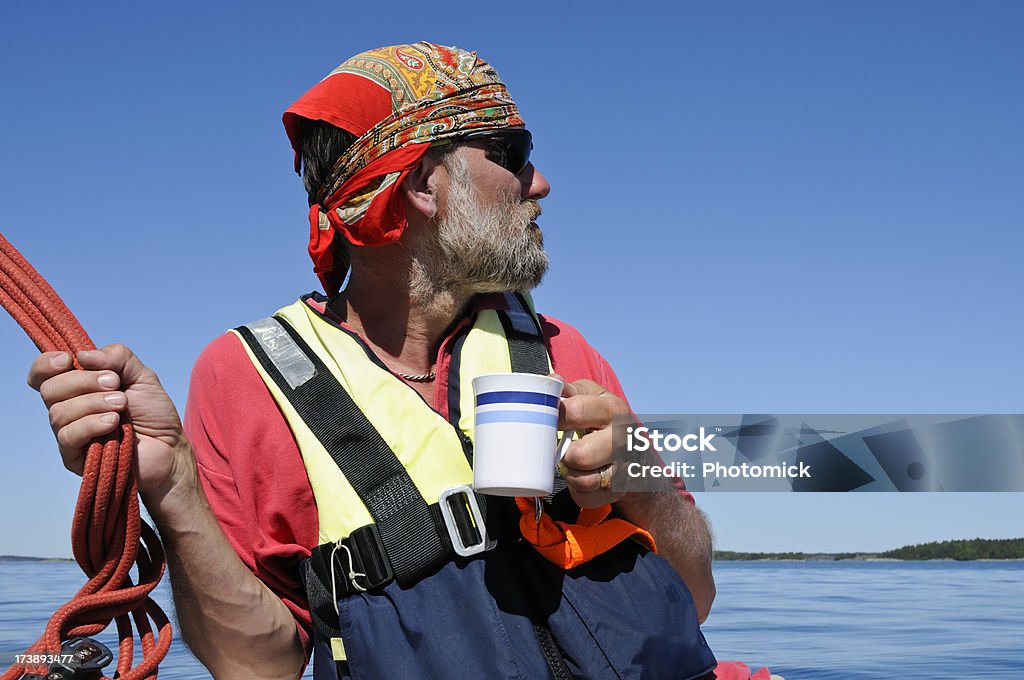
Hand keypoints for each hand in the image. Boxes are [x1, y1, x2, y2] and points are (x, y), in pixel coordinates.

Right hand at [28, 344, 185, 499]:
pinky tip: (113, 422)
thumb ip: (117, 357)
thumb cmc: (154, 413)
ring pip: (59, 412)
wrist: (170, 447)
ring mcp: (70, 433)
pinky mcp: (74, 456)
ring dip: (94, 403)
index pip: (42, 374)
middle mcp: (68, 409)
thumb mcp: (142, 375)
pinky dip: (91, 424)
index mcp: (78, 387)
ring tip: (122, 405)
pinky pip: (68, 435)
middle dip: (83, 381)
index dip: (46, 364)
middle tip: (115, 384)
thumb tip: (81, 355)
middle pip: (49, 389)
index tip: (69, 360)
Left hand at [555, 376, 630, 508]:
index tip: (548, 420)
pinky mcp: (618, 489)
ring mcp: (623, 467)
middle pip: (580, 456)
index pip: (576, 412)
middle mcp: (622, 439)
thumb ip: (571, 390)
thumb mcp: (592, 396)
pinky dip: (578, 490)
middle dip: (564, 453)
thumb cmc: (603, 419)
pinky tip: (581, 476)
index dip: (555, 417)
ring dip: (571, 473)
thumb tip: (553, 382)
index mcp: (613, 410)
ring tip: (572, 462)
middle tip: (562, 447)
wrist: (635, 449)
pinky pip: (586, 496)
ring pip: (583, 480)